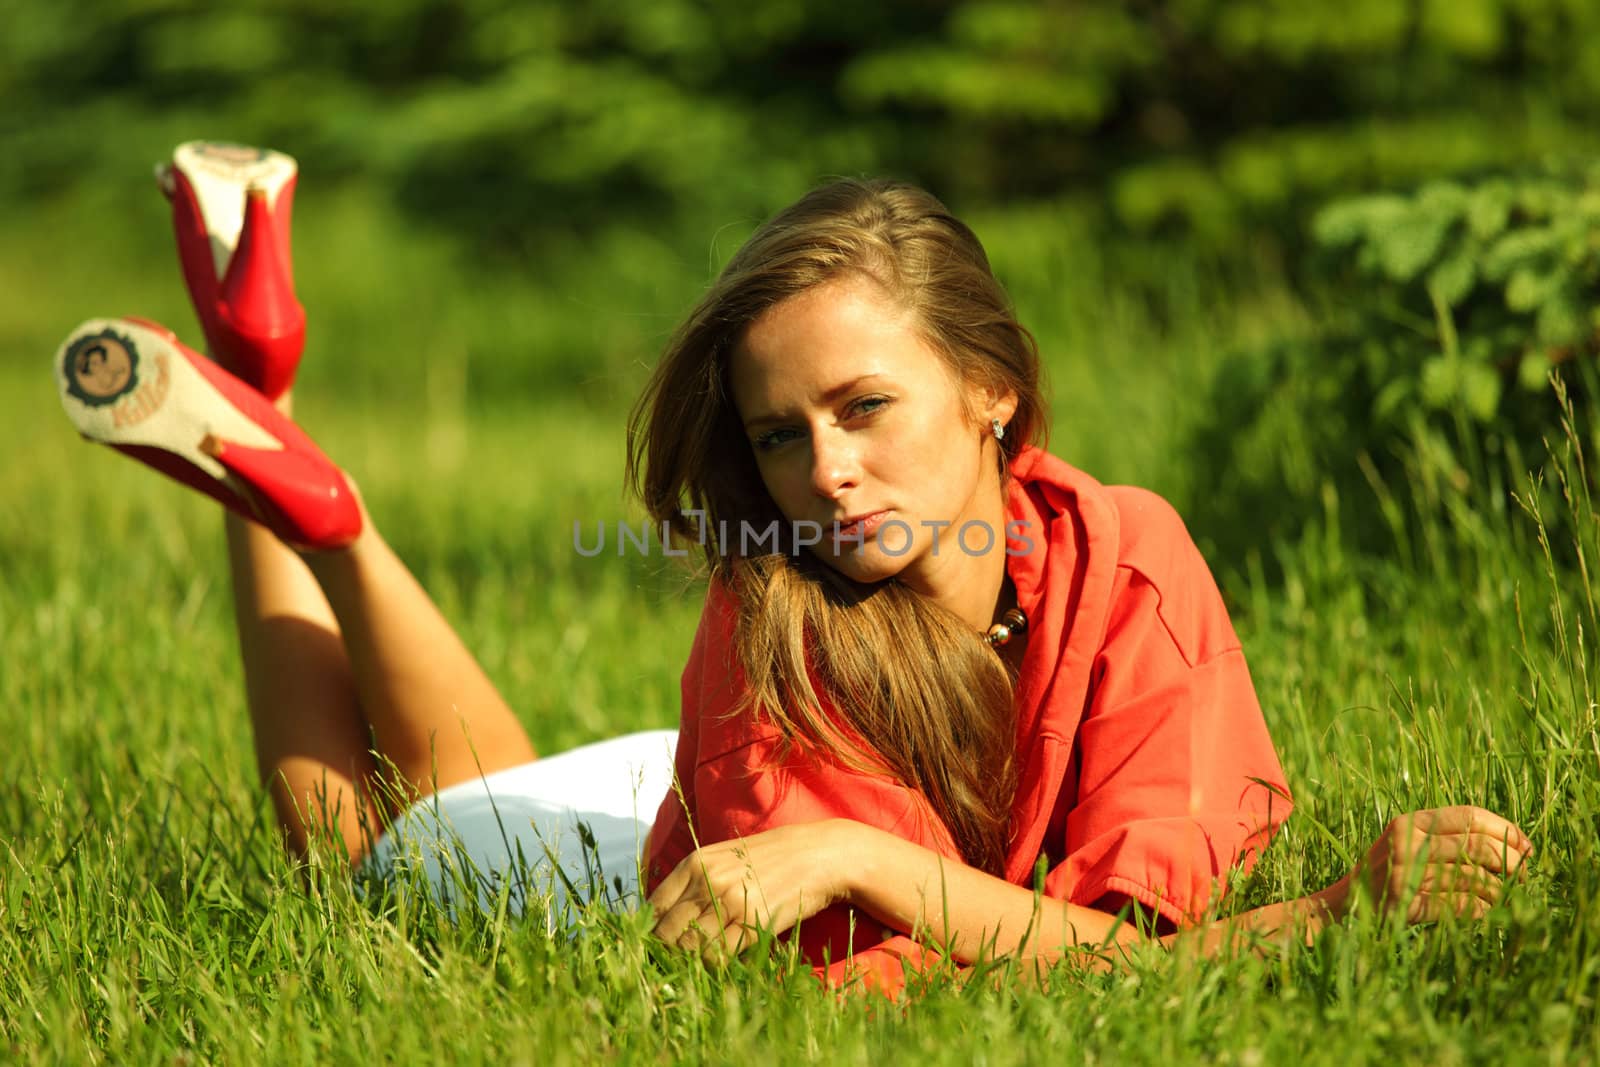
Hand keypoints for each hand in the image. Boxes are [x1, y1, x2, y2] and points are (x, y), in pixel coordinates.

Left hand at [648, 820, 857, 959]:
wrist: (816, 855)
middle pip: (666, 932)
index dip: (648, 933)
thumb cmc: (769, 860)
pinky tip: (720, 963)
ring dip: (688, 963)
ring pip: (689, 948)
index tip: (652, 948)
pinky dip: (713, 966)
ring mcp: (729, 903)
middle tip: (670, 966)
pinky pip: (718, 957)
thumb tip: (662, 920)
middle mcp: (707, 882)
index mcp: (695, 864)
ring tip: (692, 969)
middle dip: (665, 954)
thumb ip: (693, 883)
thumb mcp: (724, 859)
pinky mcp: (752, 924)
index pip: (653, 908)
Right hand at [1328, 805, 1531, 922]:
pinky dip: (1481, 910)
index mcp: (1410, 822)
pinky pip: (1459, 906)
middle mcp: (1406, 842)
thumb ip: (1448, 839)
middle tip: (1522, 876)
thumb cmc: (1387, 874)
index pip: (1469, 815)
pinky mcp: (1405, 903)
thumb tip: (1513, 844)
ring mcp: (1403, 873)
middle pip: (1477, 846)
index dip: (1505, 830)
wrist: (1343, 905)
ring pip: (1473, 878)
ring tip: (1506, 898)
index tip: (1527, 846)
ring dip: (1499, 891)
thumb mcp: (1410, 844)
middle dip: (1511, 862)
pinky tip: (1486, 912)